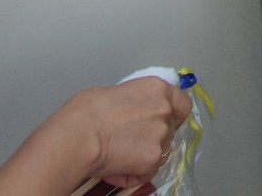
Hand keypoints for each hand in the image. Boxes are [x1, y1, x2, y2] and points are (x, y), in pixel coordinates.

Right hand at [25, 76, 193, 190]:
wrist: (78, 135)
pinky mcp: (151, 160)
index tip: (161, 120)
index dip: (173, 114)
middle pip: (170, 129)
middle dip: (155, 136)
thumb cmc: (87, 110)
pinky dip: (134, 173)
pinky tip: (115, 167)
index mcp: (157, 88)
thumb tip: (133, 110)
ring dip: (145, 155)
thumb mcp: (115, 91)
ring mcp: (161, 137)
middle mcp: (164, 111)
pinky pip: (147, 171)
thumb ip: (135, 100)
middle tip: (131, 139)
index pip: (182, 103)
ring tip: (119, 154)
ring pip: (161, 152)